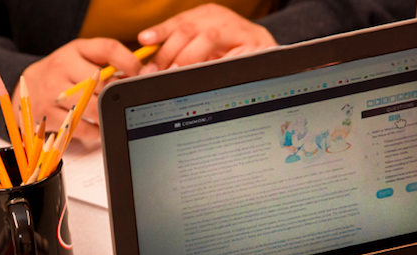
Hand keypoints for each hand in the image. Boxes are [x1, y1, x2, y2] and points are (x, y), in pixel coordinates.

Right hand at [15, 39, 142, 142]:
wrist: (26, 86)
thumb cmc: (60, 72)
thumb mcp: (80, 56)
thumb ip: (107, 61)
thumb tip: (136, 75)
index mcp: (74, 50)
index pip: (107, 49)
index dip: (129, 62)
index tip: (139, 74)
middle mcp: (61, 67)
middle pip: (103, 84)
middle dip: (116, 95)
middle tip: (121, 101)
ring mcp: (52, 92)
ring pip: (93, 107)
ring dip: (106, 114)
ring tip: (107, 114)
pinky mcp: (47, 115)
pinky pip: (81, 127)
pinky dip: (94, 130)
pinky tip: (94, 126)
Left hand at [138, 3, 277, 71]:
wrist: (272, 59)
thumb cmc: (231, 57)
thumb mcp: (204, 50)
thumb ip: (182, 51)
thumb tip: (154, 67)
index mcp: (209, 15)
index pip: (180, 21)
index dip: (161, 30)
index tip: (144, 41)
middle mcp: (224, 19)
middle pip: (190, 29)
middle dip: (169, 52)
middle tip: (156, 72)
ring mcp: (242, 30)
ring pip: (208, 38)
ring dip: (188, 58)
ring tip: (175, 74)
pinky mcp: (257, 46)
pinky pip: (229, 56)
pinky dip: (213, 67)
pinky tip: (201, 76)